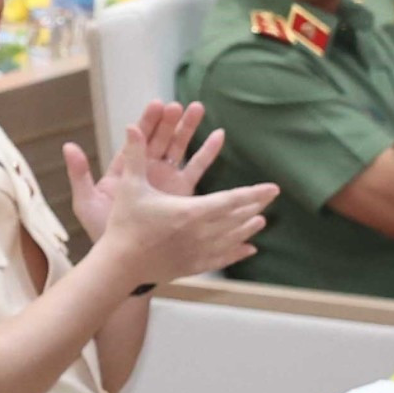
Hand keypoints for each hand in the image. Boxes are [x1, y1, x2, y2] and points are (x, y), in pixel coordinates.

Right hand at [73, 117, 276, 286]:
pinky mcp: (193, 265)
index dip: (254, 193)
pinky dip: (236, 253)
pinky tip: (248, 249)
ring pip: (231, 238)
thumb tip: (132, 127)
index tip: (273, 188)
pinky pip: (221, 259)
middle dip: (255, 206)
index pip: (231, 200)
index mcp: (190, 210)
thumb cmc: (125, 224)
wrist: (120, 265)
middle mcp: (201, 232)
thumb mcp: (129, 186)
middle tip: (270, 198)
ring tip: (261, 220)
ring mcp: (199, 251)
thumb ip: (135, 156)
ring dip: (248, 228)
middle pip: (236, 218)